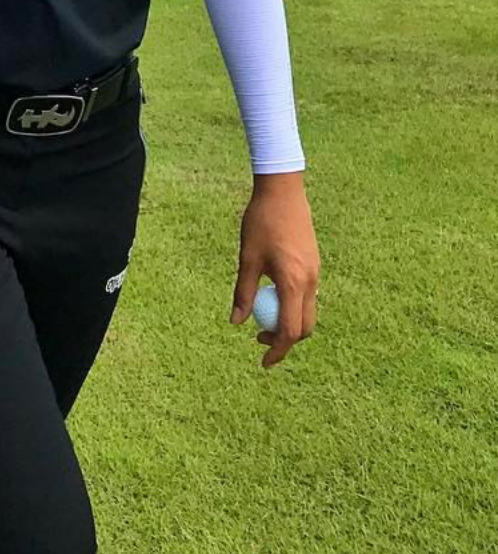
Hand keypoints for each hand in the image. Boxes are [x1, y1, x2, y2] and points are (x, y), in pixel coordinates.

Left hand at [231, 171, 318, 367]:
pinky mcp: (315, 265)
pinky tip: (272, 297)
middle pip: (303, 327)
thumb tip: (236, 322)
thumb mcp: (247, 258)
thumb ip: (243, 292)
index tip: (263, 361)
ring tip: (261, 319)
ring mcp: (316, 274)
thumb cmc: (261, 223)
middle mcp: (311, 282)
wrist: (283, 192)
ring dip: (288, 323)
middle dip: (284, 340)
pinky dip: (293, 306)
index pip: (289, 331)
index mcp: (294, 283)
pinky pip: (308, 297)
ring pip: (308, 313)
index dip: (277, 350)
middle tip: (258, 339)